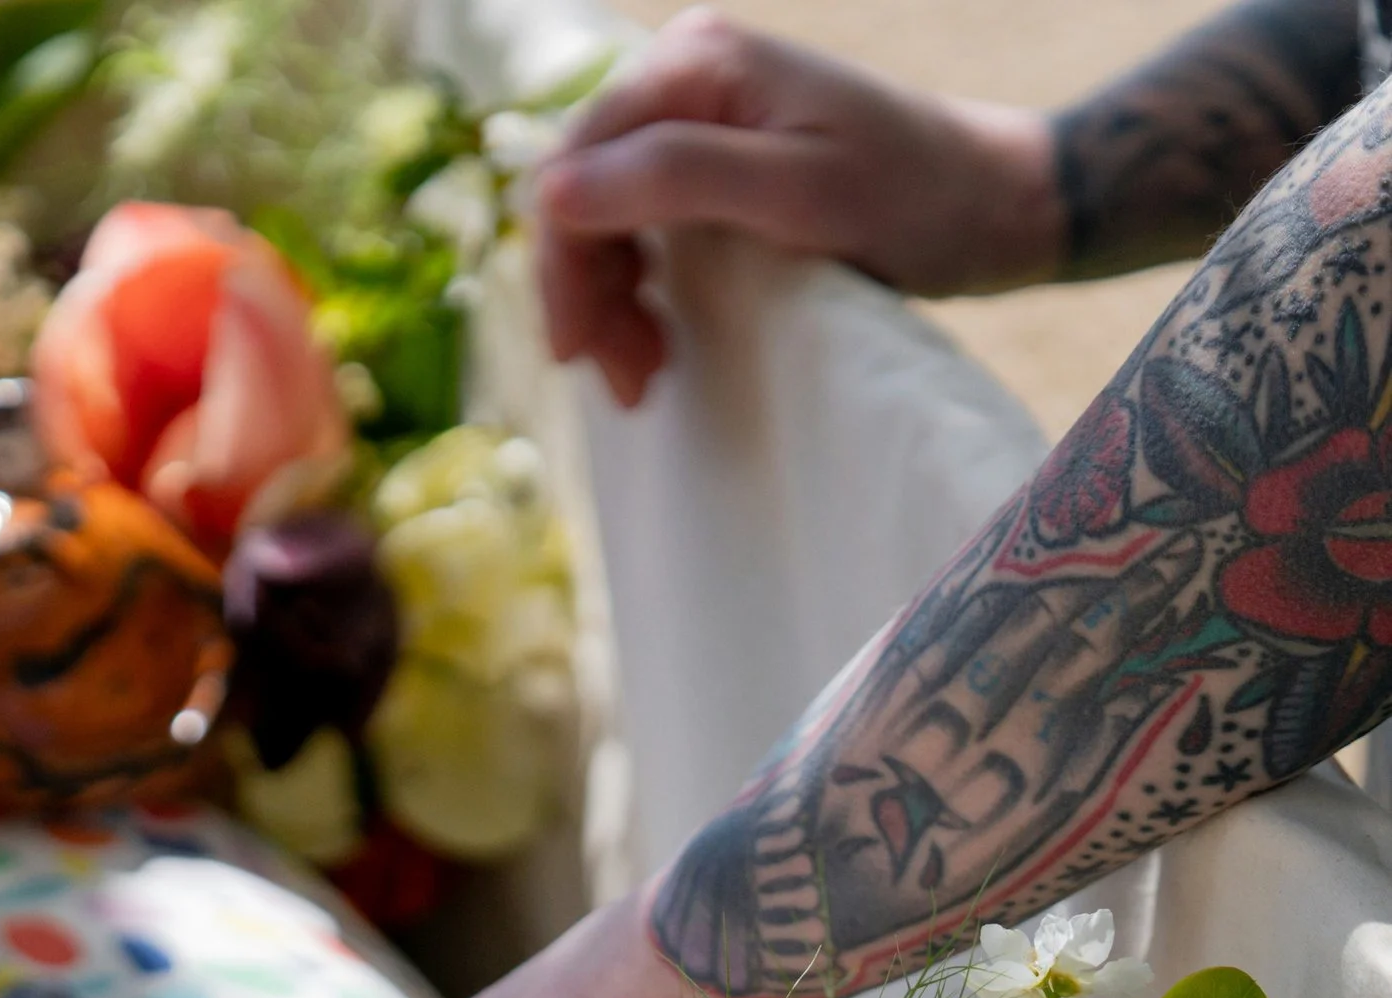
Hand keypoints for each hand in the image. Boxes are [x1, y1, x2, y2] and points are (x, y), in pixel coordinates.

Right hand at [537, 7, 1059, 406]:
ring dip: (610, 302)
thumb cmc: (916, 200)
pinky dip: (640, 291)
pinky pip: (640, 227)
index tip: (580, 354)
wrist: (999, 206)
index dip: (563, 264)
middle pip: (579, 194)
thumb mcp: (799, 193)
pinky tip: (662, 337)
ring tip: (645, 372)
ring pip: (602, 219)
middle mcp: (686, 73)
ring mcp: (699, 115)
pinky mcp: (716, 159)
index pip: (573, 165)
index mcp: (696, 63)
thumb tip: (552, 192)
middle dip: (589, 292)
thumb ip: (674, 178)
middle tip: (624, 380)